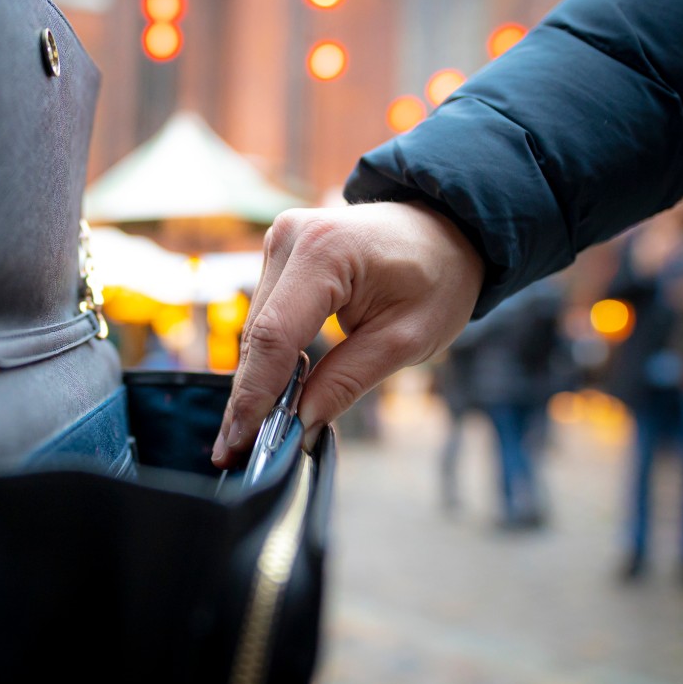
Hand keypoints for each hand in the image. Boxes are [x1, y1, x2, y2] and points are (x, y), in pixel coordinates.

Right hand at [212, 201, 484, 466]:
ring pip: (256, 328)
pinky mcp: (280, 252)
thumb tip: (300, 424)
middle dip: (249, 397)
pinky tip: (266, 398)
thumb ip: (348, 380)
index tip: (240, 444)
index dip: (254, 395)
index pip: (275, 336)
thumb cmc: (438, 277)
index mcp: (325, 251)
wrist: (445, 228)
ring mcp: (281, 240)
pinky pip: (266, 315)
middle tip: (237, 455)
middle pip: (258, 334)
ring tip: (250, 436)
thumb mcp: (406, 339)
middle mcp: (291, 237)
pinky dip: (268, 357)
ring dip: (255, 380)